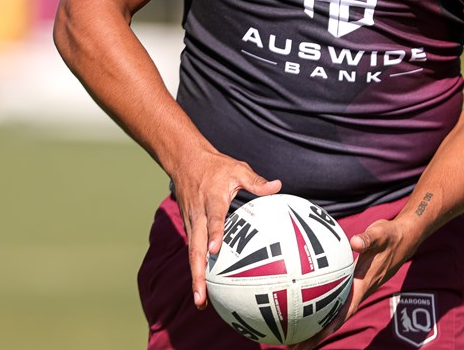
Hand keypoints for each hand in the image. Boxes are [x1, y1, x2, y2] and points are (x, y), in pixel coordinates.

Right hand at [171, 149, 281, 309]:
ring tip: (201, 301)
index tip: (216, 250)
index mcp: (211, 200)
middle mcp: (198, 216)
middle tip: (201, 297)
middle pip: (196, 248)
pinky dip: (197, 268)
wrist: (185, 162)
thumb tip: (278, 186)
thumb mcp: (238, 169)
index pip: (213, 219)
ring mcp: (191, 224)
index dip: (214, 234)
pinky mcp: (190, 228)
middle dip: (198, 274)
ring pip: (192, 254)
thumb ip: (256, 181)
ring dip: (195, 277)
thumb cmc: (216, 167)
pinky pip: (194, 250)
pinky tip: (204, 287)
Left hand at [283, 217, 420, 348]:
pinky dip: (322, 310)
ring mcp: (358, 288)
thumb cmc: (391, 236)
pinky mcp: (355, 283)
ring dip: (317, 327)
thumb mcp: (380, 233)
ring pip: (336, 312)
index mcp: (364, 282)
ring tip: (294, 339)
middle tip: (294, 347)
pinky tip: (306, 309)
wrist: (404, 238)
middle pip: (337, 318)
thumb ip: (368, 238)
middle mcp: (360, 290)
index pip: (348, 307)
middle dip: (317, 334)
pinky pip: (337, 301)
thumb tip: (354, 242)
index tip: (318, 336)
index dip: (334, 322)